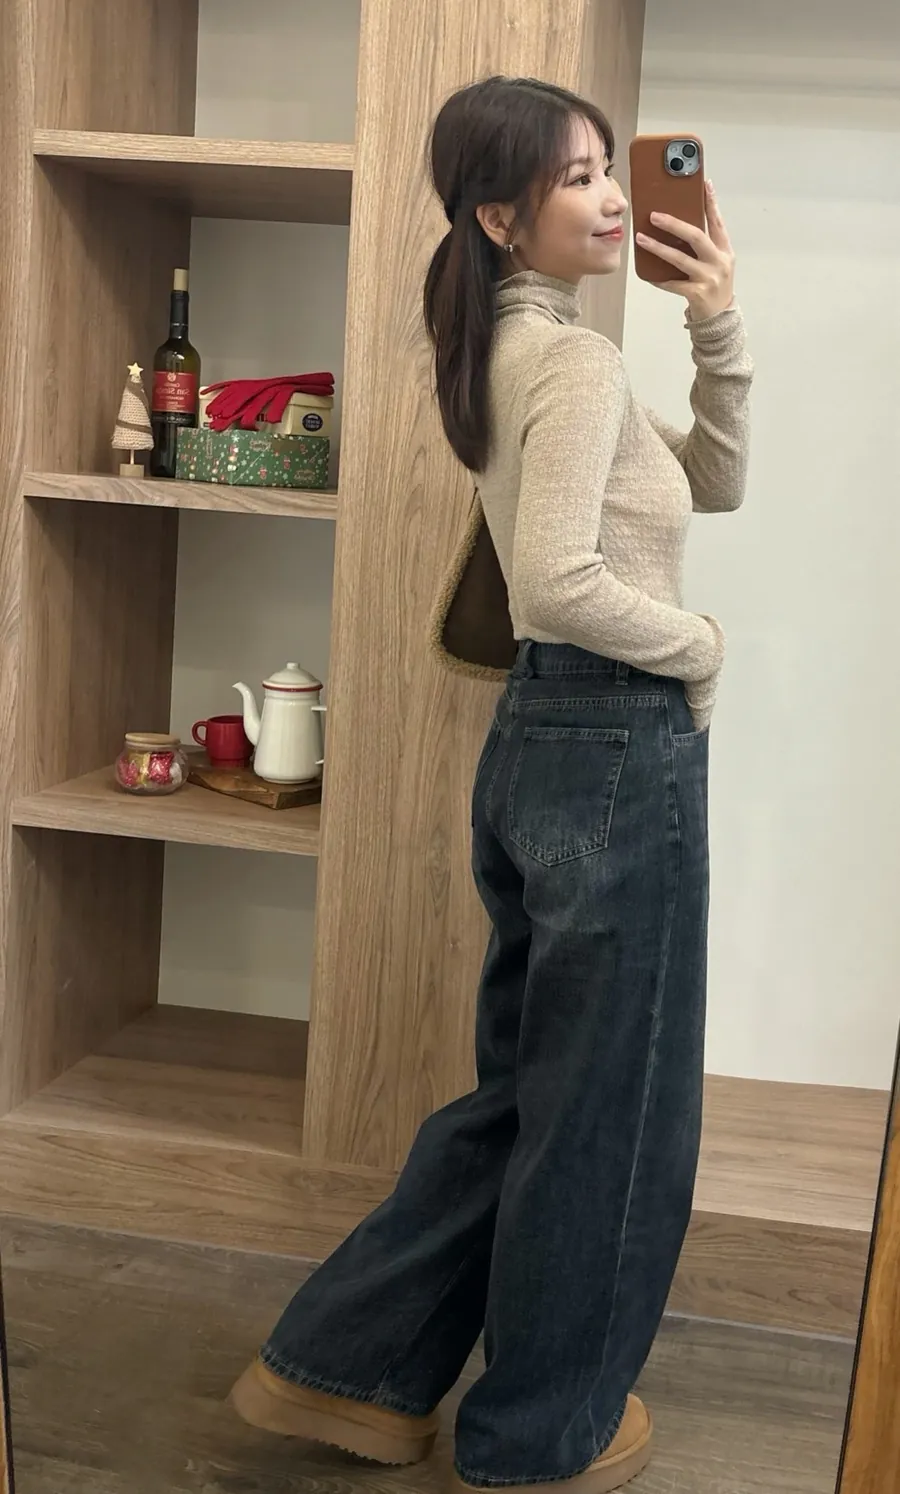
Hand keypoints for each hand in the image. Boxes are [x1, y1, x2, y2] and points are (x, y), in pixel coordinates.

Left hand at [636, 181, 734, 320]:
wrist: (719, 319)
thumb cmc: (713, 286)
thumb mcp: (716, 263)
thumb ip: (704, 246)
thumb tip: (678, 226)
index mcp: (725, 251)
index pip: (717, 222)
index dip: (711, 203)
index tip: (704, 184)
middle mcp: (719, 262)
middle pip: (696, 236)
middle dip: (674, 224)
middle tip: (654, 215)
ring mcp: (708, 278)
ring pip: (680, 259)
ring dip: (658, 248)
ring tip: (641, 238)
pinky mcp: (697, 294)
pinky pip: (673, 284)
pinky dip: (659, 279)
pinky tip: (648, 274)